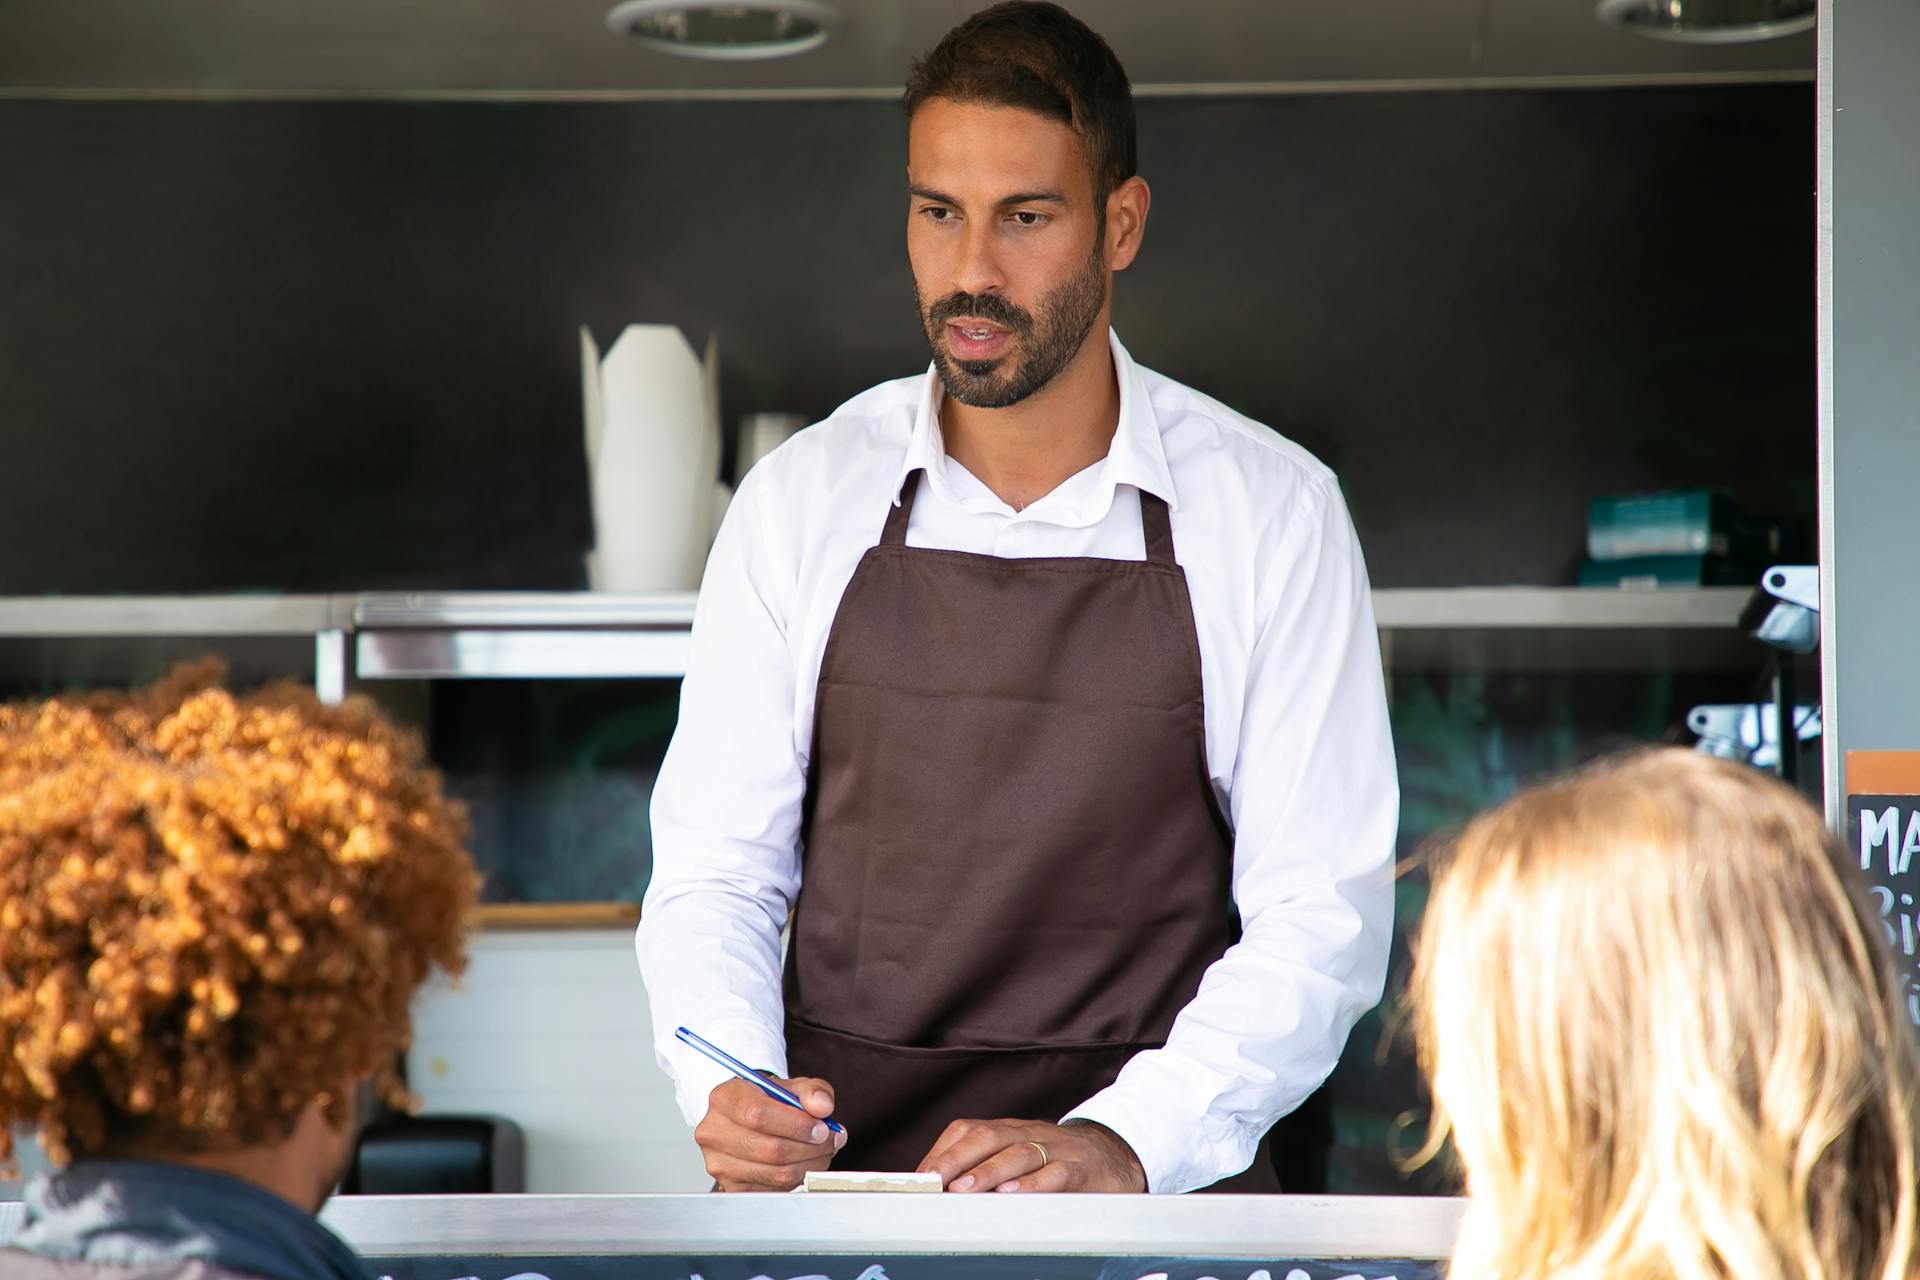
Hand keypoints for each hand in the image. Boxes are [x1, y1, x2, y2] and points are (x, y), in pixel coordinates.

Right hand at [695, 1075, 845, 1191]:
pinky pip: (773, 1189)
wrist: (746, 1120)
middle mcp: (714, 1132)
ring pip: (775, 1173)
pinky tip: (803, 1164)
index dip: (796, 1124)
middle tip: (829, 1141)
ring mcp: (719, 1163)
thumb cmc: (767, 1102)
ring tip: (822, 1152)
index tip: (821, 1127)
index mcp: (724, 1098)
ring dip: (808, 1165)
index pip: (758, 1115)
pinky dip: (796, 1179)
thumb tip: (823, 1107)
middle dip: (810, 1147)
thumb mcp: (790, 1086)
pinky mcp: (730, 1186)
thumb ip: (812, 1091)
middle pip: (770, 1149)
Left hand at [915, 1118, 1145, 1192]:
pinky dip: (1033, 1184)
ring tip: (963, 1189)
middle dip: (955, 1159)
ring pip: (1018, 1154)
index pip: (969, 1130)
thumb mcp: (1021, 1156)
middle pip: (988, 1137)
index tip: (918, 1177)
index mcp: (1010, 1130)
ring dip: (987, 1171)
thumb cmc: (1057, 1160)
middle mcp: (1029, 1134)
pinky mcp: (1081, 1170)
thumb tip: (940, 1190)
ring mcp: (1056, 1150)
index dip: (942, 1151)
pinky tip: (1013, 1194)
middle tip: (932, 1182)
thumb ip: (985, 1166)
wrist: (1116, 1155)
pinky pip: (1056, 1174)